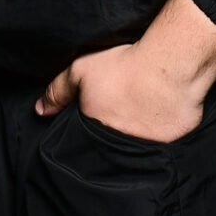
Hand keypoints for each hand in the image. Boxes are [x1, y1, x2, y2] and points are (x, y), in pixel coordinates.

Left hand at [35, 0, 215, 142]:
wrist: (170, 67)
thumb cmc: (125, 67)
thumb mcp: (81, 71)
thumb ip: (58, 92)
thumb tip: (40, 110)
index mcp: (98, 131)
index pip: (89, 141)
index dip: (92, 129)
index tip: (101, 115)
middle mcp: (123, 146)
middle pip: (114, 146)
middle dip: (116, 134)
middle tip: (125, 111)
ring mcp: (150, 148)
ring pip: (141, 147)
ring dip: (140, 136)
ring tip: (144, 114)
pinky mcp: (175, 145)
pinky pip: (167, 144)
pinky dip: (165, 134)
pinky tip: (165, 118)